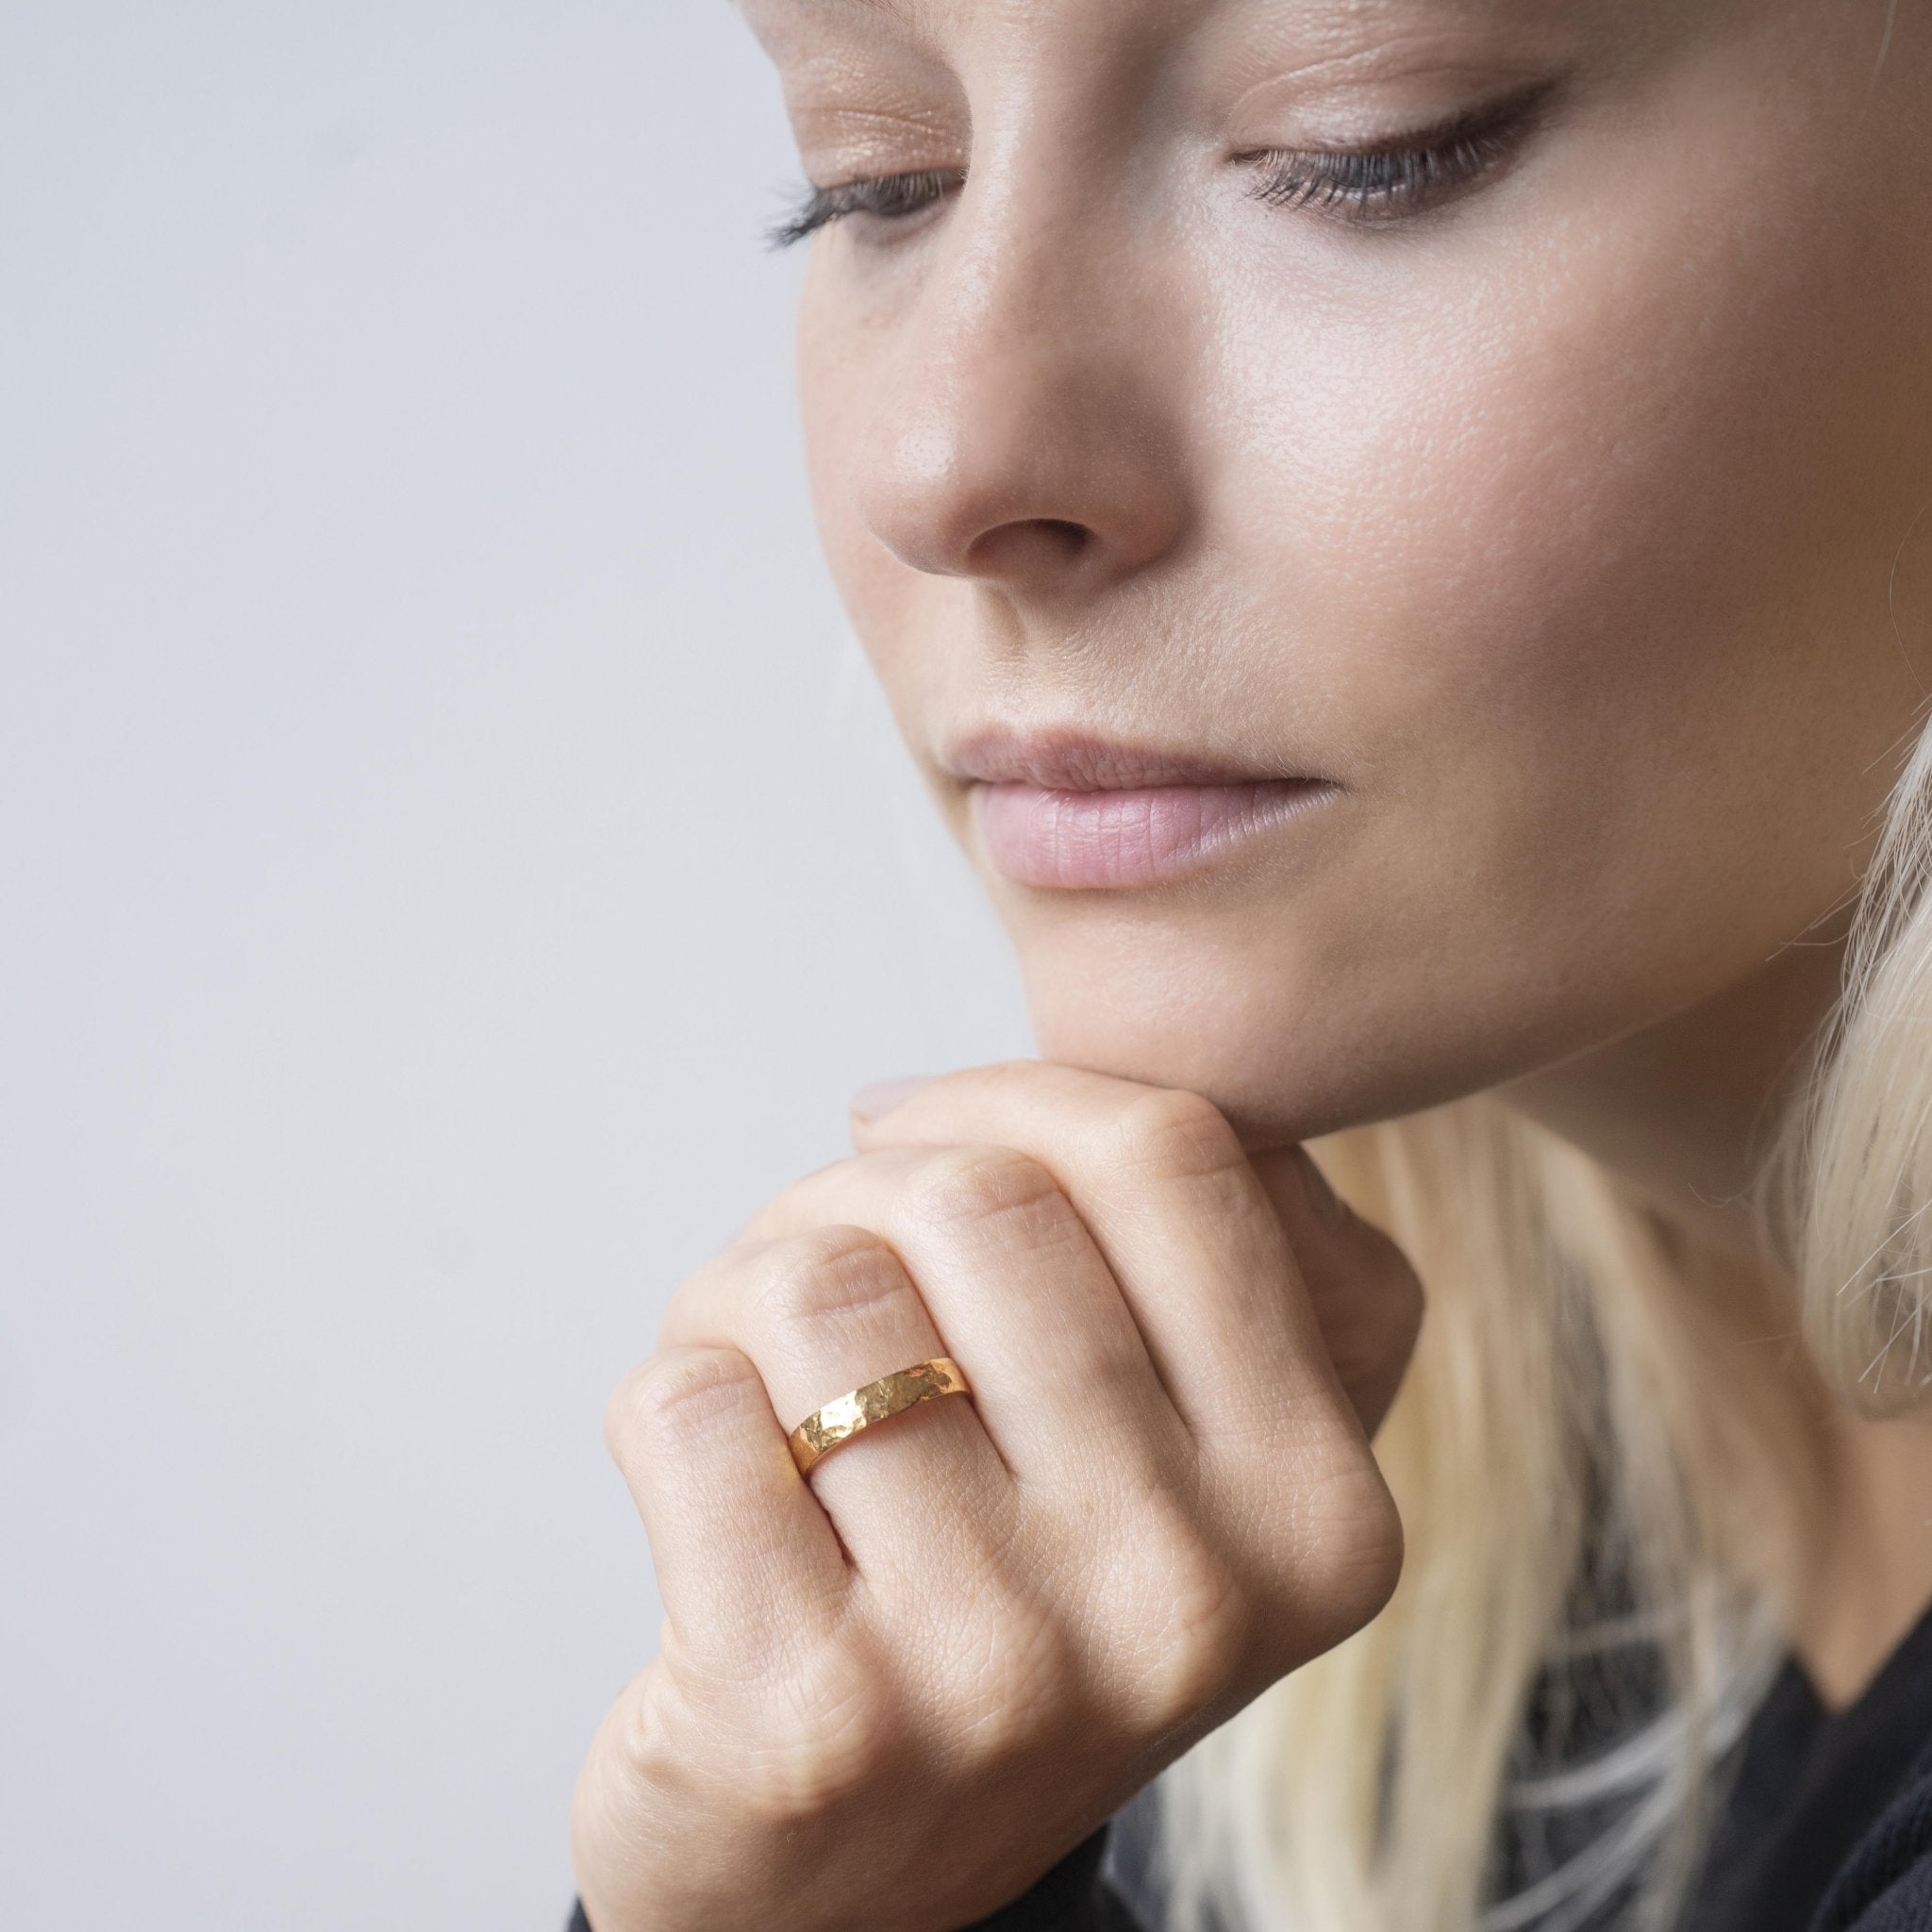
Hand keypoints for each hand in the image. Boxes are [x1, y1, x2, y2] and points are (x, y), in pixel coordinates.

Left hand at [570, 1061, 1421, 1931]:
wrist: (853, 1895)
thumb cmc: (1012, 1607)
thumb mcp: (1199, 1452)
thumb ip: (1220, 1247)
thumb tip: (1047, 1084)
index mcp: (1316, 1502)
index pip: (1167, 1153)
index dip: (1014, 1098)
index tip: (926, 1140)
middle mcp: (1186, 1595)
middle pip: (972, 1200)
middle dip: (856, 1197)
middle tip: (829, 1287)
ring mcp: (999, 1670)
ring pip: (813, 1286)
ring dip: (744, 1296)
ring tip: (769, 1391)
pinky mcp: (809, 1725)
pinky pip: (685, 1404)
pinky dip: (672, 1399)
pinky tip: (718, 1491)